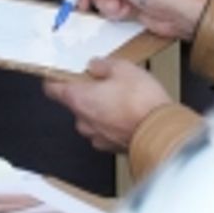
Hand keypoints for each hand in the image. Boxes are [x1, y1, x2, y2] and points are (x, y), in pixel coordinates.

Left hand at [43, 57, 170, 152]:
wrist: (161, 133)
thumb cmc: (141, 102)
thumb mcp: (124, 69)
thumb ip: (105, 65)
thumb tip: (95, 65)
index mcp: (79, 99)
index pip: (52, 90)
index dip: (55, 80)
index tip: (59, 74)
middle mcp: (83, 121)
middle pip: (75, 104)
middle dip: (87, 93)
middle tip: (104, 82)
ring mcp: (96, 136)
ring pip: (91, 119)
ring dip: (101, 109)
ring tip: (121, 99)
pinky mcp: (111, 147)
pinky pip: (106, 131)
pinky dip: (113, 123)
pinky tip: (128, 115)